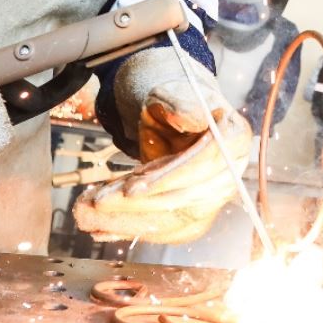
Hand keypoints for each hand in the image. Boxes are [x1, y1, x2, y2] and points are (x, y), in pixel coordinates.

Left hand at [73, 50, 252, 243]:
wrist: (174, 117)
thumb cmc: (175, 101)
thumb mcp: (172, 93)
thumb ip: (180, 105)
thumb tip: (190, 118)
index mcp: (235, 138)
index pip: (206, 164)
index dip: (170, 177)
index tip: (133, 188)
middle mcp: (230, 173)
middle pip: (186, 198)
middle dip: (139, 205)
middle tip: (98, 203)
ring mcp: (213, 196)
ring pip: (173, 219)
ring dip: (128, 220)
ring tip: (88, 215)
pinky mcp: (194, 212)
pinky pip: (165, 229)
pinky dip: (130, 229)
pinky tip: (100, 229)